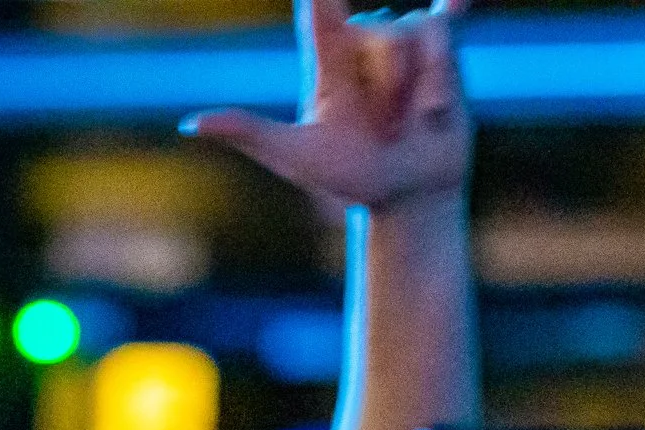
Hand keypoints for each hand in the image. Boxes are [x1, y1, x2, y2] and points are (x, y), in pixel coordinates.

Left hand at [183, 0, 470, 212]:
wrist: (407, 196)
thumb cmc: (348, 177)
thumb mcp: (294, 154)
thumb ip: (249, 131)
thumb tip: (191, 126)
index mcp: (326, 62)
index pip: (318, 10)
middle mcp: (362, 47)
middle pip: (377, 30)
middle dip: (389, 85)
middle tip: (385, 129)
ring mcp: (402, 48)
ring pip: (415, 35)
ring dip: (420, 89)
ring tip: (413, 121)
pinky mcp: (440, 53)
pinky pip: (443, 27)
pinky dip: (452, 11)